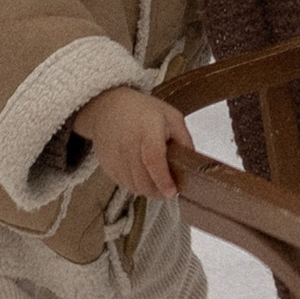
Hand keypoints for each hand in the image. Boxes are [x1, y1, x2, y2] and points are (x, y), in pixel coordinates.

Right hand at [73, 85, 194, 200]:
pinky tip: (143, 175)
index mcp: (147, 129)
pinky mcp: (107, 165)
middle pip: (143, 180)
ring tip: (157, 181)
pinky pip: (124, 184)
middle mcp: (128, 144)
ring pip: (134, 187)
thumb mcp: (170, 116)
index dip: (163, 179)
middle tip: (170, 189)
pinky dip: (136, 185)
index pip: (153, 159)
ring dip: (148, 190)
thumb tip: (192, 161)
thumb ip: (184, 138)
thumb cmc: (142, 110)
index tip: (172, 192)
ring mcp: (115, 157)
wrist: (107, 107)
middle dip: (159, 191)